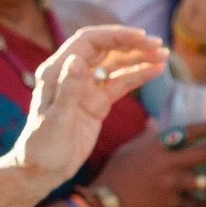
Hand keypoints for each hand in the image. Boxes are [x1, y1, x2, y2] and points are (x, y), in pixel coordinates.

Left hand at [9, 23, 167, 192]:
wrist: (42, 170)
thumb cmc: (42, 147)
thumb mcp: (56, 120)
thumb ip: (68, 89)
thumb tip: (78, 59)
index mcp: (58, 70)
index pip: (89, 41)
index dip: (115, 35)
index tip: (140, 37)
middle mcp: (73, 73)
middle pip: (106, 49)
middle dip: (132, 44)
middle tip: (158, 46)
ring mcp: (87, 88)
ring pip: (116, 65)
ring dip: (139, 58)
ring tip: (163, 56)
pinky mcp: (97, 102)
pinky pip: (120, 84)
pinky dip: (138, 76)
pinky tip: (156, 71)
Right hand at [93, 121, 205, 206]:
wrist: (105, 202)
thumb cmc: (116, 172)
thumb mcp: (130, 148)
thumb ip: (147, 136)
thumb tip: (156, 122)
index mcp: (159, 145)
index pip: (192, 130)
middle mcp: (168, 163)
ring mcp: (171, 185)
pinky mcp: (171, 206)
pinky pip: (199, 206)